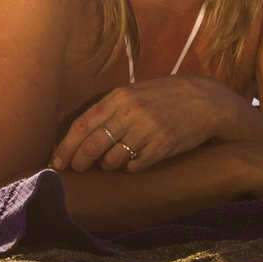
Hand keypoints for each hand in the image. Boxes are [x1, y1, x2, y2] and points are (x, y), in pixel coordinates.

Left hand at [51, 76, 248, 172]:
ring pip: (113, 159)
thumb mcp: (136, 92)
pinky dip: (130, 167)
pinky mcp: (162, 147)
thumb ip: (111, 108)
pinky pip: (135, 166)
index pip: (83, 124)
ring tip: (109, 163)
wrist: (205, 101)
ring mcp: (146, 131)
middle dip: (80, 160)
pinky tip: (132, 163)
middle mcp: (130, 113)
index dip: (67, 145)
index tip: (57, 160)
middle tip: (76, 170)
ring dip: (107, 165)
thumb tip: (82, 132)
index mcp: (119, 97)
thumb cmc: (166, 96)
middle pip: (93, 145)